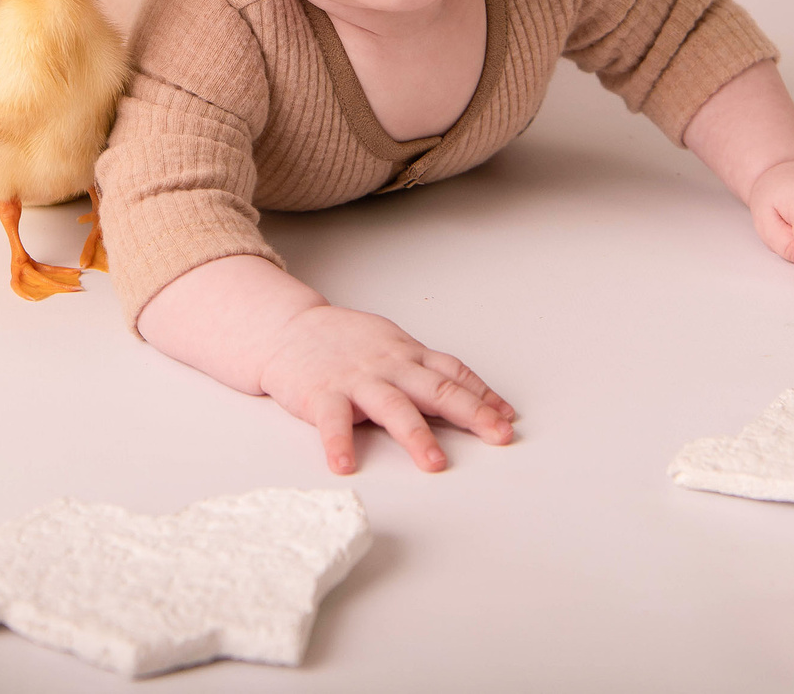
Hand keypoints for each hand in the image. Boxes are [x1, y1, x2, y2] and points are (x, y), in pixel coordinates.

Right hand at [254, 304, 515, 474]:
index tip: (507, 417)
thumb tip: (474, 395)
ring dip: (415, 434)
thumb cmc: (342, 343)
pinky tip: (345, 464)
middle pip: (437, 389)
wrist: (285, 328)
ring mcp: (356, 379)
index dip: (483, 395)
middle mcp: (389, 366)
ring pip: (392, 406)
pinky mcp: (321, 393)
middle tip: (498, 436)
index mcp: (407, 355)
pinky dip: (339, 443)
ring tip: (433, 462)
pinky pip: (332, 421)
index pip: (454, 373)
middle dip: (472, 413)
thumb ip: (426, 370)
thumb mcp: (391, 346)